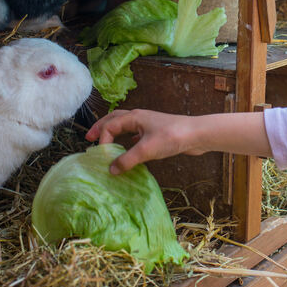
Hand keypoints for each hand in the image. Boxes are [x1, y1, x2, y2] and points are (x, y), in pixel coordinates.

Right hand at [85, 109, 202, 173]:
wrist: (197, 135)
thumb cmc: (172, 137)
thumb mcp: (147, 150)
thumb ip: (127, 160)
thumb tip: (110, 170)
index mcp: (134, 117)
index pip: (110, 125)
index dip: (103, 140)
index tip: (102, 155)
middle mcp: (139, 117)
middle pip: (114, 119)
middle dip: (101, 128)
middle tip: (89, 138)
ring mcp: (148, 124)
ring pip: (125, 126)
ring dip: (113, 133)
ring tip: (106, 143)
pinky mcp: (156, 133)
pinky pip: (136, 134)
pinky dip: (128, 140)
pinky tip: (129, 149)